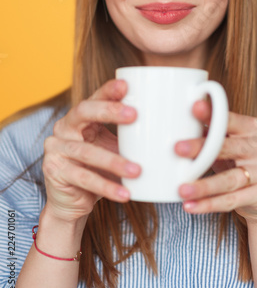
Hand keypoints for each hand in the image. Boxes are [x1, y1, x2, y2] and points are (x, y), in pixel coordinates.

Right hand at [42, 79, 140, 221]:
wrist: (71, 201)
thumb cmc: (97, 169)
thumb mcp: (113, 148)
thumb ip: (129, 136)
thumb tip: (170, 127)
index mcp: (79, 117)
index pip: (94, 97)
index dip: (108, 91)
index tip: (127, 85)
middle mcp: (64, 128)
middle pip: (83, 112)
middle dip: (109, 111)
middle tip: (134, 115)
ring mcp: (56, 149)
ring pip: (87, 152)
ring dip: (114, 161)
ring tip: (138, 170)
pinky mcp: (55, 172)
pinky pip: (84, 179)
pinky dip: (107, 187)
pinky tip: (126, 193)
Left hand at [176, 100, 256, 222]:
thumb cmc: (239, 163)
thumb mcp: (228, 145)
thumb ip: (210, 135)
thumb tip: (180, 125)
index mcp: (253, 128)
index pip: (230, 119)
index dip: (212, 114)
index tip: (194, 108)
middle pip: (227, 147)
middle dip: (201, 148)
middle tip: (177, 148)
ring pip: (229, 179)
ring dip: (203, 186)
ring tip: (182, 189)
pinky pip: (232, 200)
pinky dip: (209, 204)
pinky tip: (191, 206)